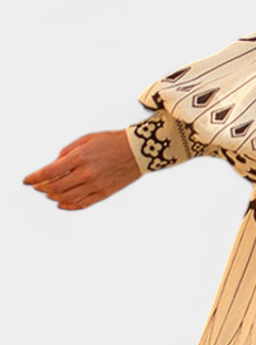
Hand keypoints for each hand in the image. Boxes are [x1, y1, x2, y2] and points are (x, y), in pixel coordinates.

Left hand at [22, 129, 142, 209]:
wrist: (138, 151)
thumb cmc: (112, 142)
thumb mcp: (86, 139)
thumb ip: (67, 152)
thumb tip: (55, 166)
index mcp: (79, 157)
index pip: (49, 171)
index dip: (35, 177)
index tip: (27, 180)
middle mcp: (86, 173)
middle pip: (55, 187)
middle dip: (43, 188)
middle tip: (37, 186)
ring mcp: (95, 185)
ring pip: (67, 197)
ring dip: (54, 196)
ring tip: (49, 194)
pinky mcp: (104, 193)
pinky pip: (83, 203)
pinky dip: (69, 205)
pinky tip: (62, 204)